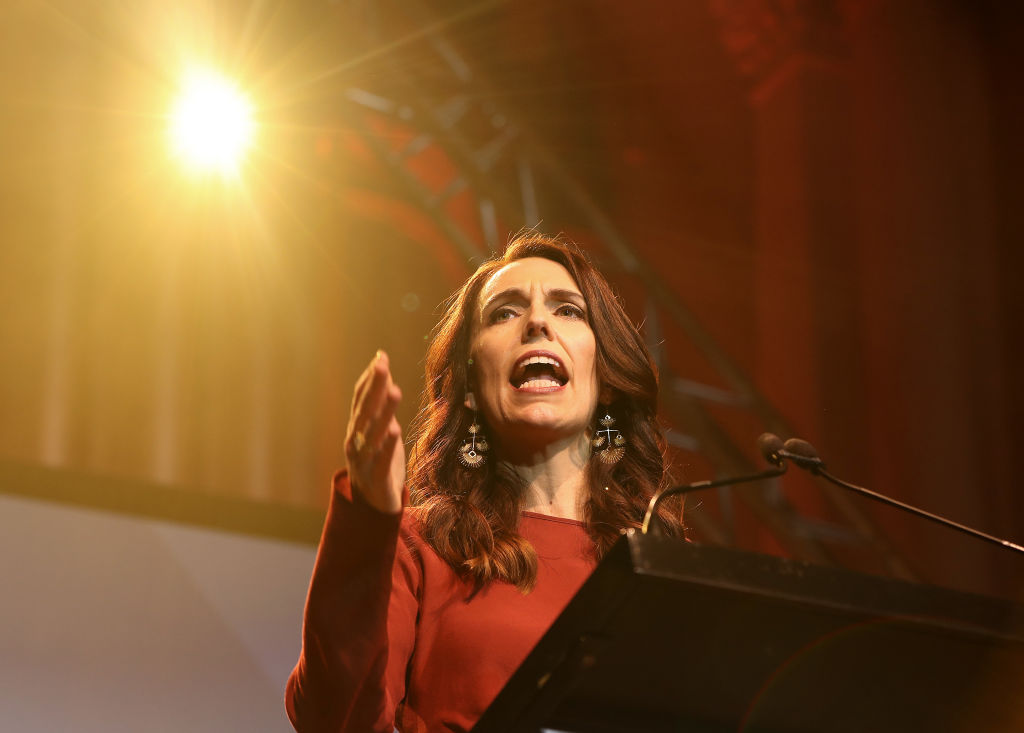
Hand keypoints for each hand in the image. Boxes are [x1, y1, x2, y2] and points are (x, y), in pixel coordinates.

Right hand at [344, 350, 404, 513]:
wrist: (373, 505)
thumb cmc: (379, 460)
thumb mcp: (379, 428)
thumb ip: (380, 400)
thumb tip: (382, 364)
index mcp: (356, 428)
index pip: (360, 399)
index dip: (369, 378)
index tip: (381, 357)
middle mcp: (356, 442)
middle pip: (365, 411)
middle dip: (374, 388)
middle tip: (382, 366)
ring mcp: (365, 461)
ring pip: (373, 434)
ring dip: (384, 413)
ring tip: (395, 392)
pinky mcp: (378, 479)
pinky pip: (382, 460)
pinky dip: (387, 446)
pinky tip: (395, 431)